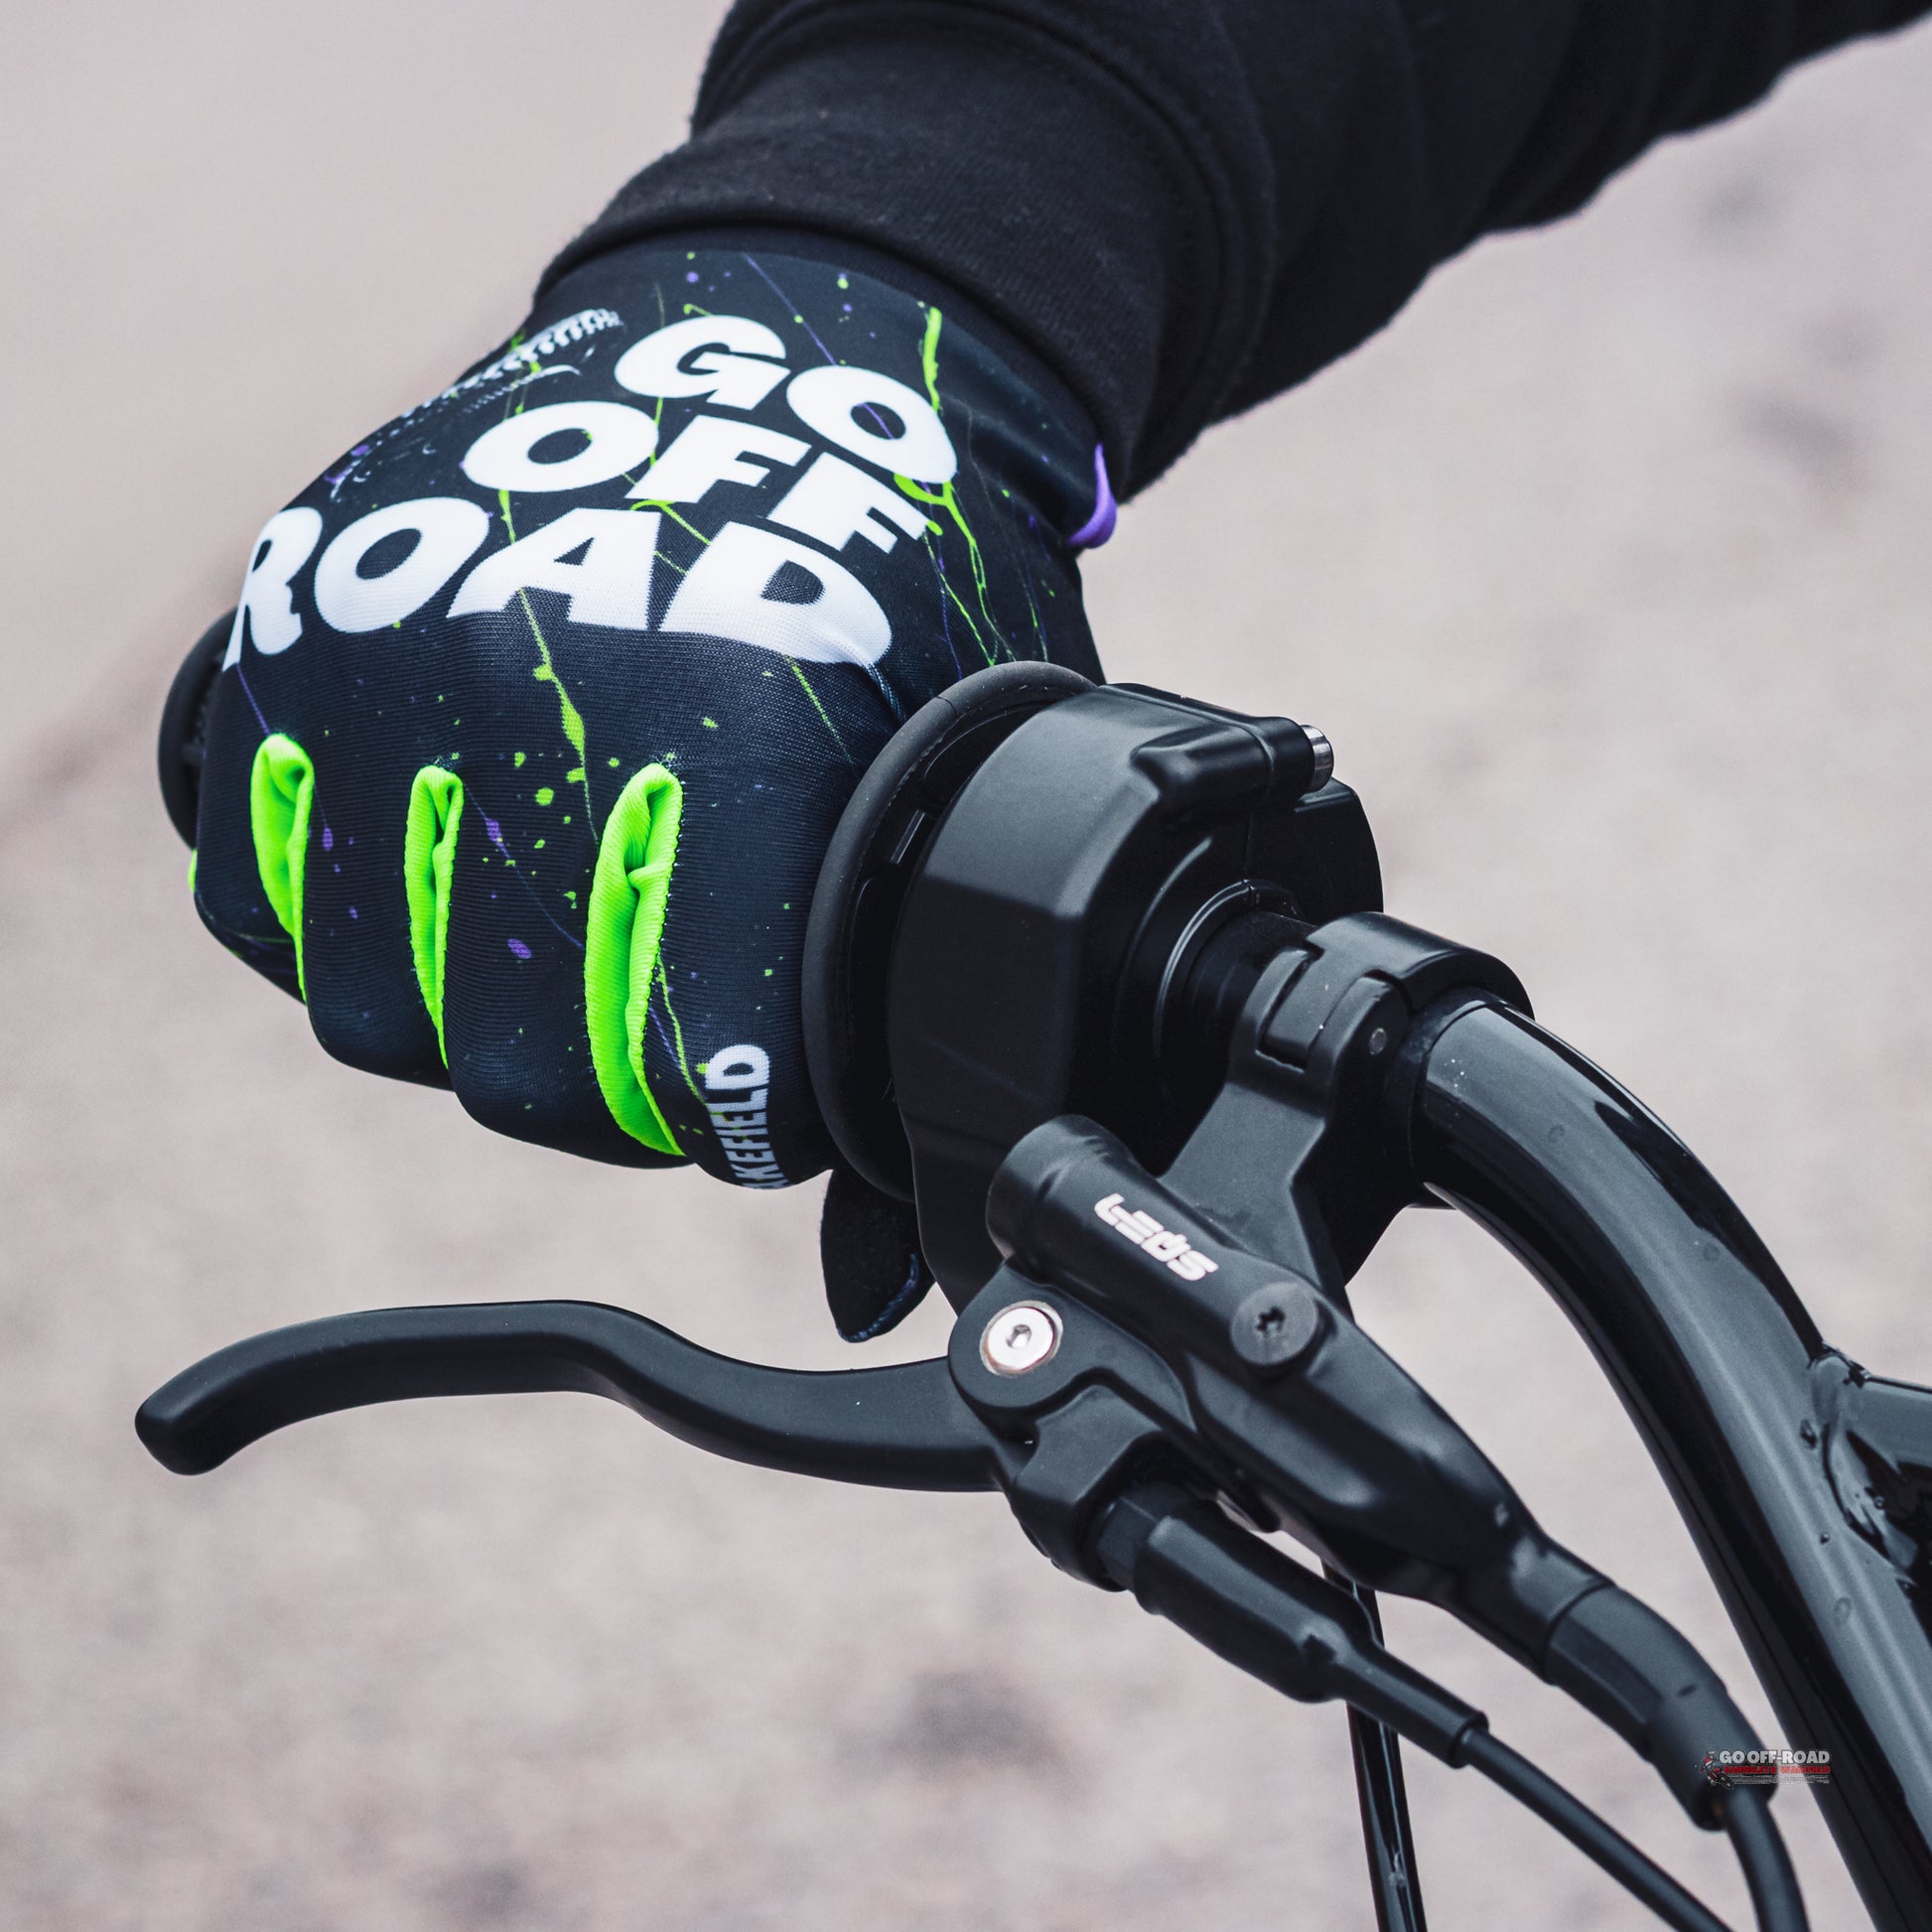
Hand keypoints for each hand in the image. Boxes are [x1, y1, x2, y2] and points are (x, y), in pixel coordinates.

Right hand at [186, 239, 1105, 1225]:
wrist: (788, 347)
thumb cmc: (896, 587)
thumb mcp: (946, 783)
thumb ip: (893, 1029)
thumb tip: (865, 1284)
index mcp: (734, 741)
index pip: (685, 1070)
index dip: (727, 1116)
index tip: (751, 1084)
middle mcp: (539, 693)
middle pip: (512, 1069)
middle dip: (595, 1092)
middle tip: (645, 1024)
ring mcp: (394, 649)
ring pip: (365, 999)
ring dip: (460, 1020)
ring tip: (544, 954)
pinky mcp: (292, 619)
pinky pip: (242, 872)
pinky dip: (324, 917)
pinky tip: (422, 885)